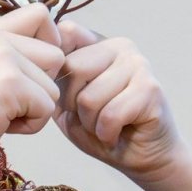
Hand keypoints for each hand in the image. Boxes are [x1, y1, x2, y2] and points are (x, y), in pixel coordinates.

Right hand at [0, 3, 63, 135]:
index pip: (40, 13)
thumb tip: (58, 53)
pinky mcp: (11, 83)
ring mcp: (3, 58)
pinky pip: (47, 107)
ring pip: (53, 86)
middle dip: (42, 85)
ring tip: (6, 113)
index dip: (51, 39)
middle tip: (12, 100)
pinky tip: (6, 124)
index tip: (36, 65)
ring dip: (36, 108)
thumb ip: (16, 56)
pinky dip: (32, 124)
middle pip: (56, 55)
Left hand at [54, 22, 181, 186]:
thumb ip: (54, 80)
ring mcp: (138, 64)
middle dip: (73, 104)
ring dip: (91, 123)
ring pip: (89, 97)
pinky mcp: (150, 89)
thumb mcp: (67, 104)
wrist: (141, 157)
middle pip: (73, 68)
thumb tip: (41, 61)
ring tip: (106, 126)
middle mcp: (120, 47)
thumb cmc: (102, 129)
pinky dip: (107, 133)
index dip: (56, 67)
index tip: (65, 94)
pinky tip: (117, 133)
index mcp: (98, 44)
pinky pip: (110, 115)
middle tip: (90, 117)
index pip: (66, 33)